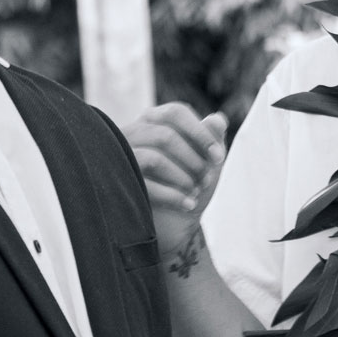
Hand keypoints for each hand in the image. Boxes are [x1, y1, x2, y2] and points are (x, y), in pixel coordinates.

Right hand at [125, 102, 227, 265]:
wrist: (170, 224)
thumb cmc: (186, 184)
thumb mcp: (204, 160)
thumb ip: (212, 137)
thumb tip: (218, 120)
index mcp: (151, 121)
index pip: (176, 113)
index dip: (201, 133)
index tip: (218, 157)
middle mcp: (131, 134)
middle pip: (166, 136)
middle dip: (194, 160)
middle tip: (206, 180)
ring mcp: (120, 159)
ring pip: (155, 159)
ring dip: (183, 178)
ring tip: (195, 192)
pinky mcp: (118, 184)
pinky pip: (146, 185)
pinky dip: (173, 196)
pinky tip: (187, 204)